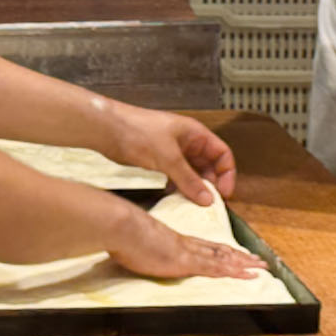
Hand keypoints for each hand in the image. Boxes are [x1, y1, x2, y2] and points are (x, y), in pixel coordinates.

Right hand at [104, 204, 266, 280]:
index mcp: (176, 241)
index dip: (223, 250)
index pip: (205, 246)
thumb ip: (140, 249)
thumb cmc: (122, 235)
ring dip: (245, 264)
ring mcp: (188, 253)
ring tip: (262, 268)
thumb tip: (133, 253)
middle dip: (240, 257)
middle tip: (259, 261)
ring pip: (224, 258)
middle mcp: (186, 245)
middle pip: (220, 251)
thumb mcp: (134, 244)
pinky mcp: (186, 262)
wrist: (121, 227)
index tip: (235, 253)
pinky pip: (217, 268)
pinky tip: (247, 275)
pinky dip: (235, 272)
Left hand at [105, 105, 237, 204]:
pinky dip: (180, 188)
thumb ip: (188, 179)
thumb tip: (207, 198)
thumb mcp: (168, 157)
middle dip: (211, 184)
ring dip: (195, 188)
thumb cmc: (138, 132)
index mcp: (195, 134)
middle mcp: (187, 142)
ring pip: (193, 173)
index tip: (224, 193)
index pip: (222, 153)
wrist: (108, 129)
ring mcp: (173, 152)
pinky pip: (177, 177)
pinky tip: (176, 200)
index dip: (227, 174)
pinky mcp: (160, 161)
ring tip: (193, 205)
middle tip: (209, 205)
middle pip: (209, 166)